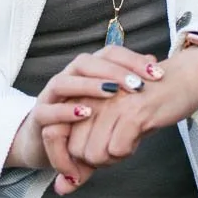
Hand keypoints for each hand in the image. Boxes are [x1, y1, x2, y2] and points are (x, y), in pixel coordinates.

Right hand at [5, 48, 162, 184]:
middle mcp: (67, 78)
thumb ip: (130, 85)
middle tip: (137, 85)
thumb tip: (154, 61)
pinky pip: (48, 112)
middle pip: (86, 62)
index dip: (132, 60)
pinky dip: (65, 112)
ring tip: (111, 93)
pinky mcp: (39, 118)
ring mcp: (50, 97)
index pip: (109, 54)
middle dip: (113, 71)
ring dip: (88, 86)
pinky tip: (85, 114)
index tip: (157, 74)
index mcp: (86, 71)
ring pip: (63, 82)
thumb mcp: (112, 105)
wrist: (48, 143)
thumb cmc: (86, 121)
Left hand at [52, 44, 197, 194]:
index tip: (83, 166)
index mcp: (81, 96)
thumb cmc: (143, 106)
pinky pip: (118, 150)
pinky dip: (128, 151)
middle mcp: (90, 97)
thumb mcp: (109, 130)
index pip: (55, 138)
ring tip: (127, 140)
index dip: (69, 161)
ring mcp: (110, 104)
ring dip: (112, 158)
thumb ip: (84, 161)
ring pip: (94, 154)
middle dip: (96, 160)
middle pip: (76, 151)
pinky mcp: (132, 112)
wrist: (180, 79)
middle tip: (116, 146)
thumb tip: (61, 188)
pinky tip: (138, 134)